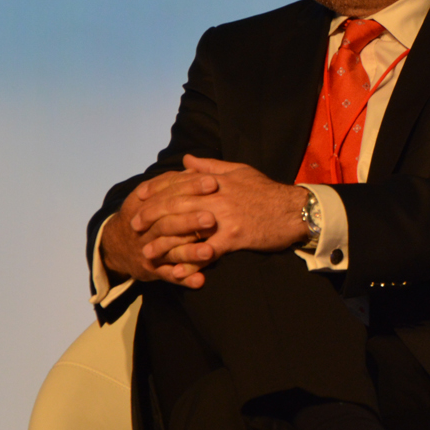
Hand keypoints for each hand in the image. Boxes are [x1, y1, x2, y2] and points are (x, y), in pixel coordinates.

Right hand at [99, 169, 217, 287]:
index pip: (169, 194)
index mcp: (146, 204)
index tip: (213, 182)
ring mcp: (148, 250)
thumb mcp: (151, 194)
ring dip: (189, 253)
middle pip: (167, 223)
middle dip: (189, 221)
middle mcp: (145, 228)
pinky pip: (168, 275)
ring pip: (169, 251)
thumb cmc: (144, 214)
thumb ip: (172, 182)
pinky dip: (184, 278)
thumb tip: (194, 166)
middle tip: (212, 219)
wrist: (116, 244)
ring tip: (210, 252)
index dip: (190, 187)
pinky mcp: (152, 270)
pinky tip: (200, 281)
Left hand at [139, 155, 308, 270]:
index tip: (139, 197)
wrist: (295, 210)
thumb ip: (210, 166)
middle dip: (151, 215)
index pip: (178, 183)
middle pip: (175, 205)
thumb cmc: (268, 191)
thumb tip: (187, 160)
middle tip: (134, 225)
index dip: (156, 190)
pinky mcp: (234, 237)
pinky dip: (190, 261)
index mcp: (216, 181)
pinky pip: (206, 251)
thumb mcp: (240, 171)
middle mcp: (216, 197)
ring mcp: (224, 218)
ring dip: (163, 243)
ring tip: (147, 252)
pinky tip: (177, 270)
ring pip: (185, 229)